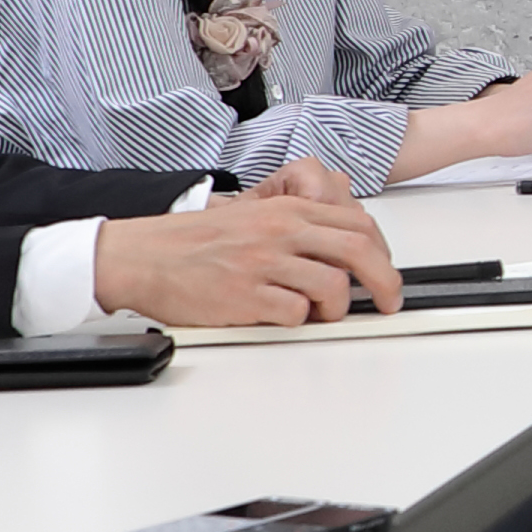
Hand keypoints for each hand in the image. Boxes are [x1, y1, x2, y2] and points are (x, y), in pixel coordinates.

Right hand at [93, 182, 399, 326]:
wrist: (143, 256)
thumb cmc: (194, 243)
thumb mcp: (253, 217)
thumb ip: (297, 228)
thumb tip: (343, 250)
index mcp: (285, 210)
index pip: (358, 225)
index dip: (383, 254)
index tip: (387, 273)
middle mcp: (279, 232)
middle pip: (358, 251)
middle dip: (385, 282)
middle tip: (389, 302)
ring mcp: (263, 263)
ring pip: (333, 286)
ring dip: (336, 308)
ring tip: (320, 313)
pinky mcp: (245, 295)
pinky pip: (295, 313)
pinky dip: (299, 320)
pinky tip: (283, 317)